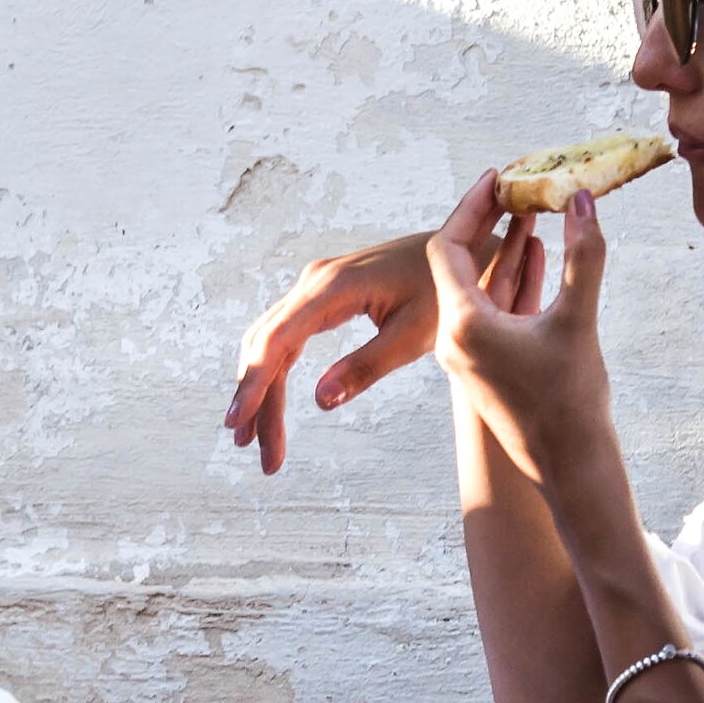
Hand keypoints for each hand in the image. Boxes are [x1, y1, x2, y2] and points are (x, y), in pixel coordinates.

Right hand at [226, 211, 515, 473]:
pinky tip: (270, 404)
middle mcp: (316, 280)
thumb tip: (319, 402)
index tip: (238, 421)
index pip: (277, 339)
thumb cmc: (448, 293)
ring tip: (255, 442)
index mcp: (335, 286)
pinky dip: (274, 370)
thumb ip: (367, 367)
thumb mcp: (415, 335)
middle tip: (251, 451)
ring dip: (259, 389)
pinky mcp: (324, 294)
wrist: (466, 251)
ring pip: (270, 341)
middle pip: (266, 344)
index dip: (254, 383)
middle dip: (254, 398)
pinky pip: (286, 334)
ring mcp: (317, 285)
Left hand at [426, 174, 611, 486]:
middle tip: (513, 186)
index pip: (448, 247)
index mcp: (464, 324)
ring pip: (480, 288)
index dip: (472, 207)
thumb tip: (581, 200)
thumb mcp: (578, 320)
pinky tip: (536, 253)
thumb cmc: (571, 401)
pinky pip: (494, 311)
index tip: (498, 178)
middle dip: (488, 223)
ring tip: (529, 210)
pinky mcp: (489, 368)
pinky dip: (512, 281)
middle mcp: (456, 339)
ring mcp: (471, 356)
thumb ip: (582, 256)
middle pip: (458, 264)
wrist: (570, 469)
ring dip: (504, 250)